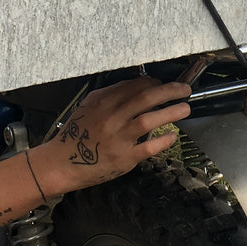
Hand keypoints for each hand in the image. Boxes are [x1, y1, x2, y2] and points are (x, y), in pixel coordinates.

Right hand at [33, 77, 191, 194]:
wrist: (61, 163)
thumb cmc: (75, 134)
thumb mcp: (88, 107)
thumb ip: (110, 95)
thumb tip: (136, 86)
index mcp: (102, 102)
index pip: (134, 85)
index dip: (154, 82)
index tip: (164, 83)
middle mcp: (111, 118)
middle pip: (146, 98)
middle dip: (170, 90)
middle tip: (185, 89)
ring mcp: (118, 138)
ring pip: (149, 120)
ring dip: (171, 112)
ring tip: (185, 108)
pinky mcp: (123, 158)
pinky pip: (149, 147)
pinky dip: (163, 140)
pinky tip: (173, 135)